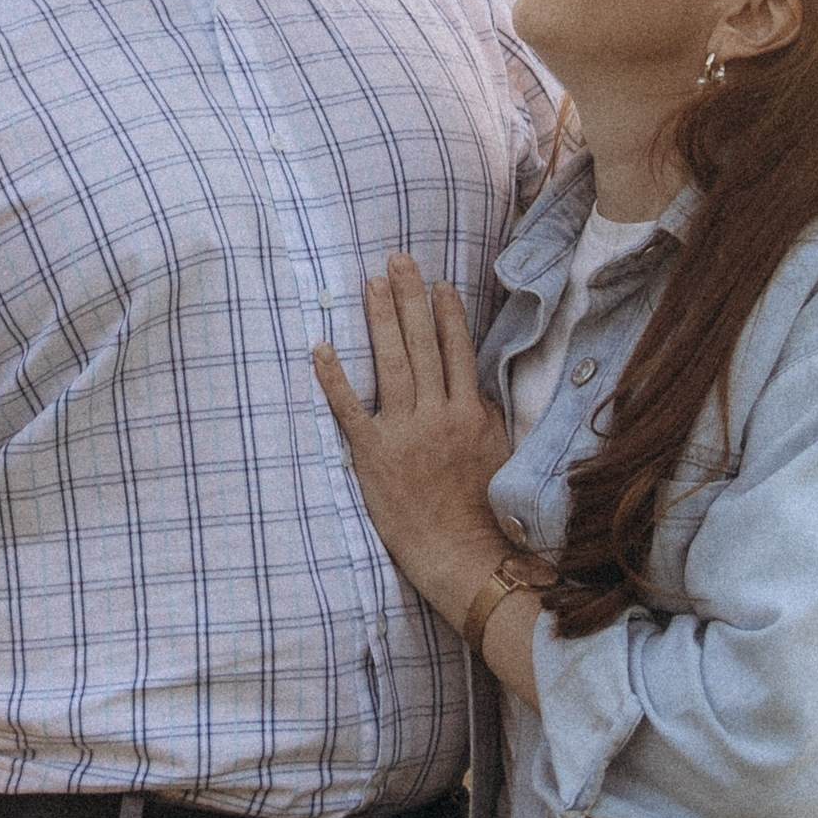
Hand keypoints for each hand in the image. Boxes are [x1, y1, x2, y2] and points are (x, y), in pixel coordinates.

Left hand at [313, 255, 509, 620]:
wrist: (465, 557)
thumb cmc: (483, 512)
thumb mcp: (496, 456)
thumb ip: (482, 415)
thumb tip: (471, 384)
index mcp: (470, 413)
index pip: (457, 350)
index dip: (446, 313)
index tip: (437, 282)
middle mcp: (439, 415)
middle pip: (423, 344)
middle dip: (409, 298)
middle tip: (397, 260)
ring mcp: (405, 432)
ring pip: (392, 364)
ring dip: (380, 320)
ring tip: (370, 284)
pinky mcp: (373, 455)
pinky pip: (350, 409)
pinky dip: (334, 377)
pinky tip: (321, 348)